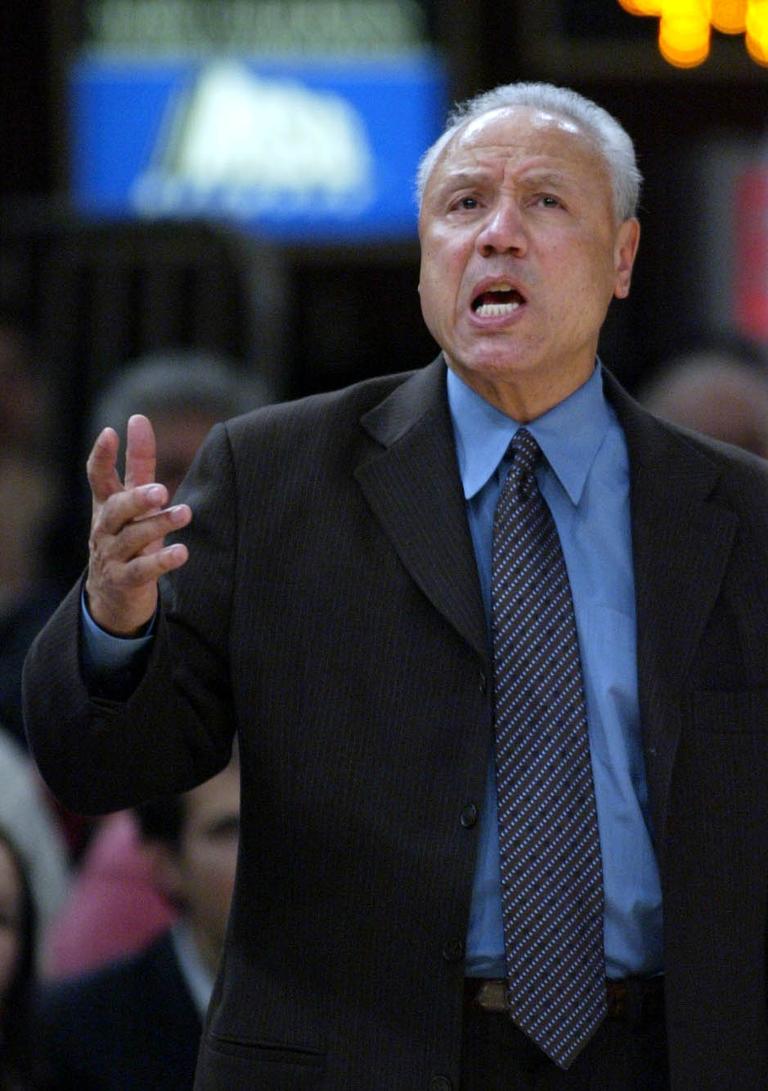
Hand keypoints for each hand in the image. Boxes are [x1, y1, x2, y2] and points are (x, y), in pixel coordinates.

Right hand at [85, 414, 191, 635]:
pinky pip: (143, 570)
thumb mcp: (131, 502)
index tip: (110, 432)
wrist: (112, 597)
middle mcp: (105, 528)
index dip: (102, 455)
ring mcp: (112, 556)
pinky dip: (162, 561)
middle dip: (137, 499)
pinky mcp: (125, 581)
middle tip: (161, 490)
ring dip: (159, 525)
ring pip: (133, 538)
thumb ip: (138, 463)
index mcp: (106, 505)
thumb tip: (138, 418)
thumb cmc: (126, 538)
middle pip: (117, 509)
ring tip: (185, 514)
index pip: (98, 477)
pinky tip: (181, 552)